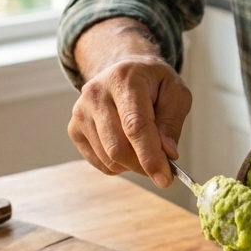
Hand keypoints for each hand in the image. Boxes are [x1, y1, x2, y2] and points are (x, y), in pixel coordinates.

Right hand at [68, 19, 191, 188]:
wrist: (124, 71)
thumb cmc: (152, 83)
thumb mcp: (176, 93)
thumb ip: (172, 122)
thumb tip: (167, 153)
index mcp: (124, 79)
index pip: (135, 125)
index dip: (150, 156)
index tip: (165, 179)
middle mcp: (96, 94)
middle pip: (118, 147)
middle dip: (143, 165)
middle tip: (162, 166)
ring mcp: (80, 112)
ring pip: (109, 159)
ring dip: (133, 164)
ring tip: (144, 145)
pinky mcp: (74, 129)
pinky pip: (100, 163)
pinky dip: (119, 164)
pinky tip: (127, 145)